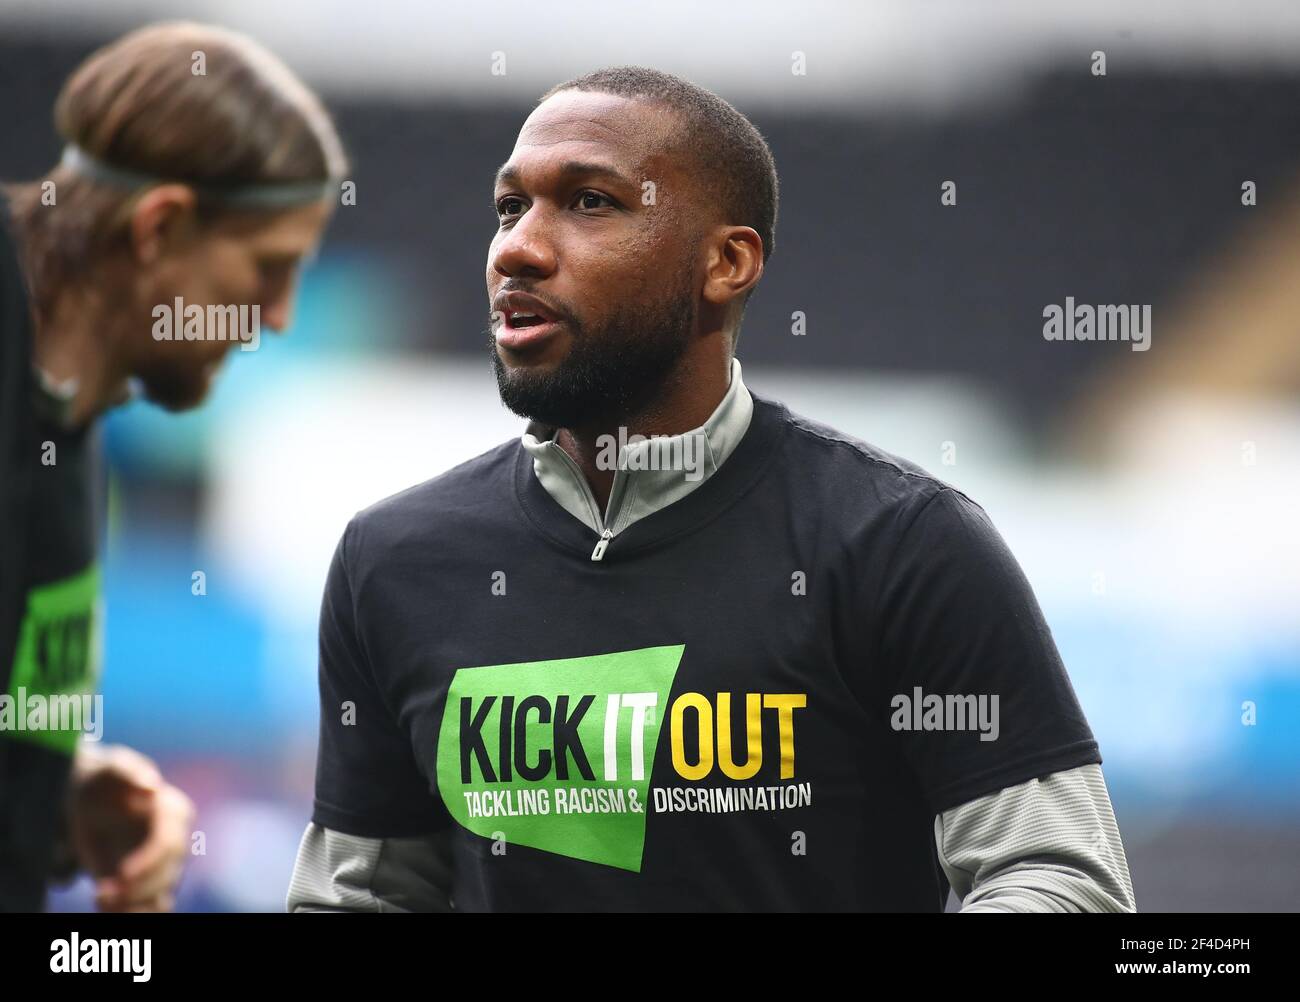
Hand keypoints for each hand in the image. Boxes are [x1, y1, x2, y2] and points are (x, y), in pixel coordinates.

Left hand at [67, 742, 195, 911]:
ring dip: (132, 906)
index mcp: (174, 812)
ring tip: (100, 901)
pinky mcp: (150, 884)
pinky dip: (132, 913)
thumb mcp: (111, 769)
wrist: (92, 803)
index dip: (149, 863)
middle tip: (99, 895)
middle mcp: (176, 841)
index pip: (169, 844)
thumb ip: (130, 772)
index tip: (122, 876)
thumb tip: (152, 787)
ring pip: (161, 897)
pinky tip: (107, 909)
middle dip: (135, 890)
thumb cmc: (104, 781)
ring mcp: (165, 865)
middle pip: (166, 876)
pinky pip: (152, 908)